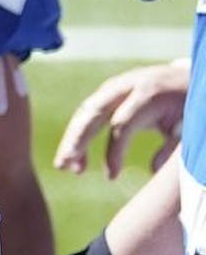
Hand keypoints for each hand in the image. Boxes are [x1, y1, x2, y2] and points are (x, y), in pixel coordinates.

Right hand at [53, 60, 188, 178]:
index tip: (112, 177)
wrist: (189, 77)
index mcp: (148, 94)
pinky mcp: (107, 92)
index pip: (122, 125)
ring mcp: (114, 87)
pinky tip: (75, 157)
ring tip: (64, 167)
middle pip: (93, 113)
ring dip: (72, 140)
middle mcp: (126, 87)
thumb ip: (172, 148)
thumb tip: (152, 169)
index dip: (114, 152)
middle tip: (64, 166)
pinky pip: (87, 112)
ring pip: (85, 112)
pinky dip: (78, 134)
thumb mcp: (188, 126)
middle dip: (77, 140)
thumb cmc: (189, 106)